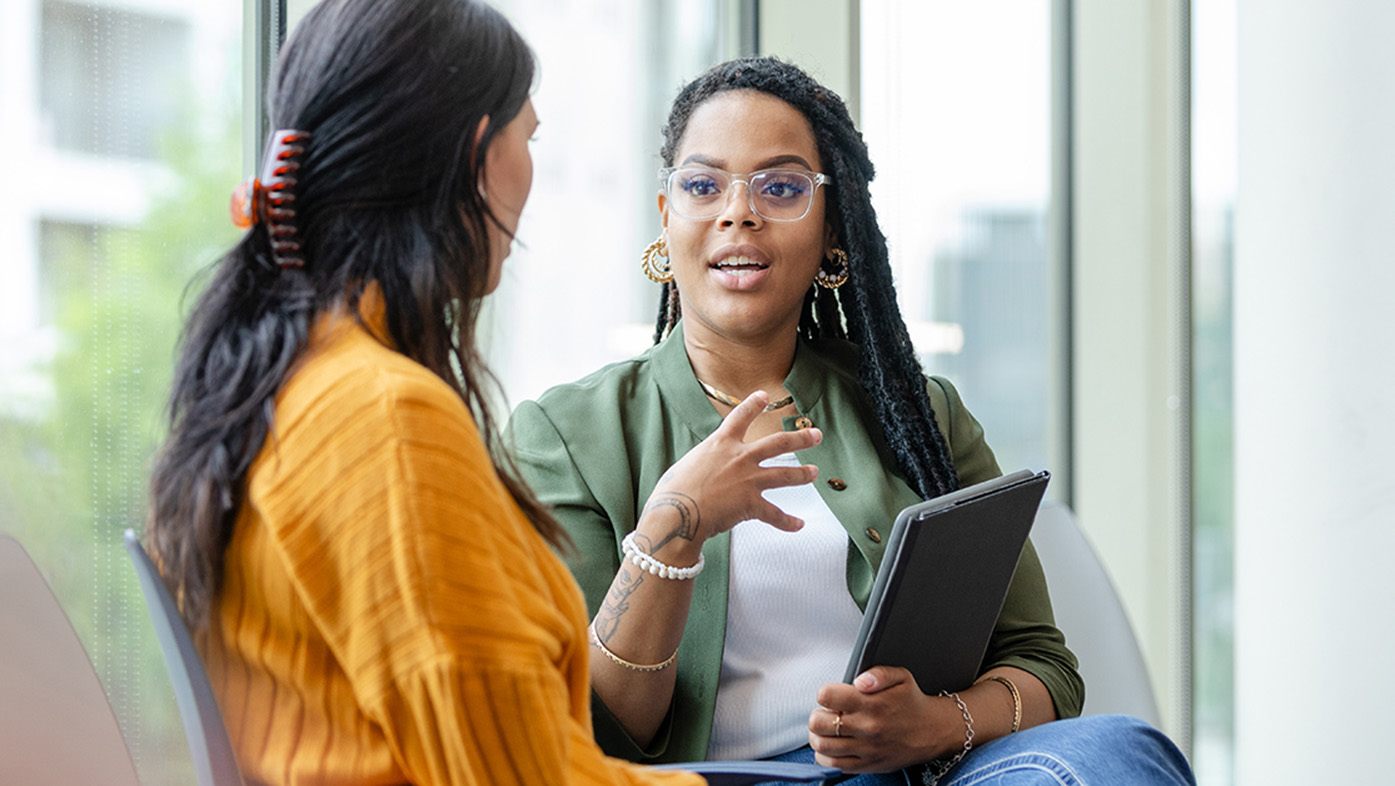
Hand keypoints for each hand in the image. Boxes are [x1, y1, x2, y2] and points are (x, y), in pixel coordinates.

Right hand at [635, 391, 819, 559]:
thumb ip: (705, 462)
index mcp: (721, 444)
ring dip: (803, 473)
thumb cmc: (673, 491)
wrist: (676, 513)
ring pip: (785, 474)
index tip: (764, 396)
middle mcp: (740, 457)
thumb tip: (708, 469)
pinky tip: (798, 525)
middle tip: (815, 435)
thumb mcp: (688, 464)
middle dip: (800, 438)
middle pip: (778, 443)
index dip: (754, 404)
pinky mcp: (751, 504)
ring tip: (814, 472)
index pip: (741, 416)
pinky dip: (788, 522)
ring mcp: (749, 480)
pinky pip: (775, 514)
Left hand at [807, 667, 963, 774]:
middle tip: (828, 712)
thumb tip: (859, 681)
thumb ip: (878, 673)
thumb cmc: (912, 703)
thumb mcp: (901, 677)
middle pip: (818, 722)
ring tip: (828, 728)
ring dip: (817, 735)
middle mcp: (866, 727)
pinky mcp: (867, 764)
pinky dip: (825, 755)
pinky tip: (833, 745)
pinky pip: (833, 764)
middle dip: (818, 714)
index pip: (827, 696)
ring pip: (821, 744)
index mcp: (871, 703)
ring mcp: (865, 748)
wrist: (933, 732)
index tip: (832, 695)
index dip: (825, 693)